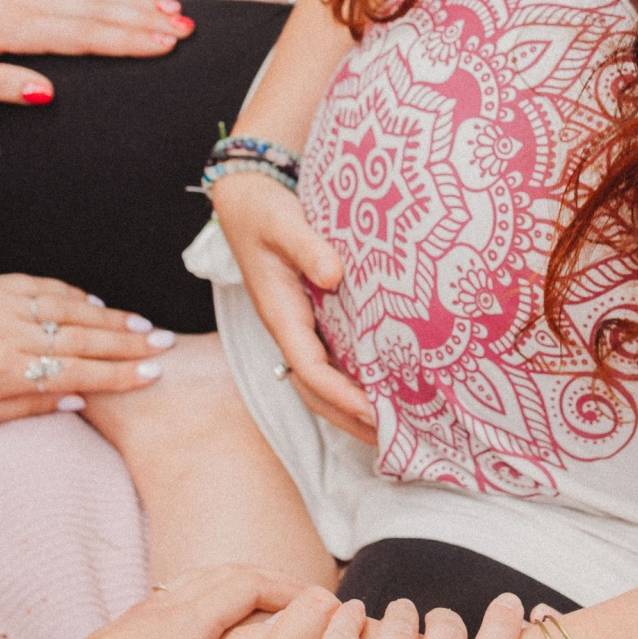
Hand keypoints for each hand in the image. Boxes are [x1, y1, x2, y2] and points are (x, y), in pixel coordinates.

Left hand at [0, 275, 174, 425]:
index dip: (117, 374)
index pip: (76, 371)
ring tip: (141, 324)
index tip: (151, 373)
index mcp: (4, 373)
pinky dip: (72, 293)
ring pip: (67, 308)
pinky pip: (42, 286)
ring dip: (108, 316)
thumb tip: (78, 399)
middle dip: (127, 341)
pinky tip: (96, 301)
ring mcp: (0, 305)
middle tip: (162, 343)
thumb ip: (30, 406)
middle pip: (80, 337)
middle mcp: (7, 335)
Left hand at [13, 565, 305, 638]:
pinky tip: (226, 629)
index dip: (290, 590)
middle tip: (313, 603)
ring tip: (279, 609)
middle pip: (232, 573)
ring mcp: (147, 613)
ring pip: (209, 580)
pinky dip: (221, 599)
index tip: (323, 606)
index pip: (248, 583)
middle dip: (276, 583)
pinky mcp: (134, 627)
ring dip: (248, 585)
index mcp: (181, 620)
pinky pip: (189, 595)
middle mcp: (165, 606)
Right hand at [209, 168, 371, 441]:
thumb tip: (335, 275)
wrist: (245, 199)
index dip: (343, 395)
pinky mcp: (308, 317)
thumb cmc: (263, 211)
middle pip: (315, 391)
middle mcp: (288, 328)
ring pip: (320, 382)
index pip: (310, 370)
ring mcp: (297, 326)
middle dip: (349, 418)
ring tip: (390, 428)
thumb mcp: (284, 222)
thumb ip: (307, 247)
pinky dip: (351, 382)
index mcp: (280, 314)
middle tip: (392, 439)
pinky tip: (380, 388)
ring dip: (350, 409)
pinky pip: (328, 360)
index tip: (377, 411)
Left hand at [232, 594, 532, 638]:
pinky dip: (351, 616)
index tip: (511, 607)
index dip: (507, 627)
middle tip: (444, 626)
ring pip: (398, 624)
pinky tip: (352, 615)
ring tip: (402, 618)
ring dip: (405, 615)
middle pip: (446, 633)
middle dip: (451, 622)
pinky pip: (342, 630)